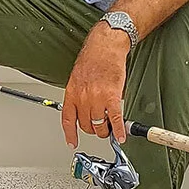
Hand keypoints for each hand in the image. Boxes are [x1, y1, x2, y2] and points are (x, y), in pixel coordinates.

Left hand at [61, 25, 129, 147]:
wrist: (106, 46)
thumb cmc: (93, 58)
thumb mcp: (77, 77)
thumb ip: (79, 95)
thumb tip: (84, 109)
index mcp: (72, 92)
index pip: (68, 119)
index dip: (70, 134)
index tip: (72, 142)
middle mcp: (82, 97)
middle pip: (85, 124)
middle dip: (93, 130)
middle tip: (100, 129)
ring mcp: (97, 98)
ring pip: (99, 125)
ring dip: (105, 131)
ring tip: (109, 130)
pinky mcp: (112, 96)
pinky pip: (115, 119)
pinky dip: (119, 130)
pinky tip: (121, 135)